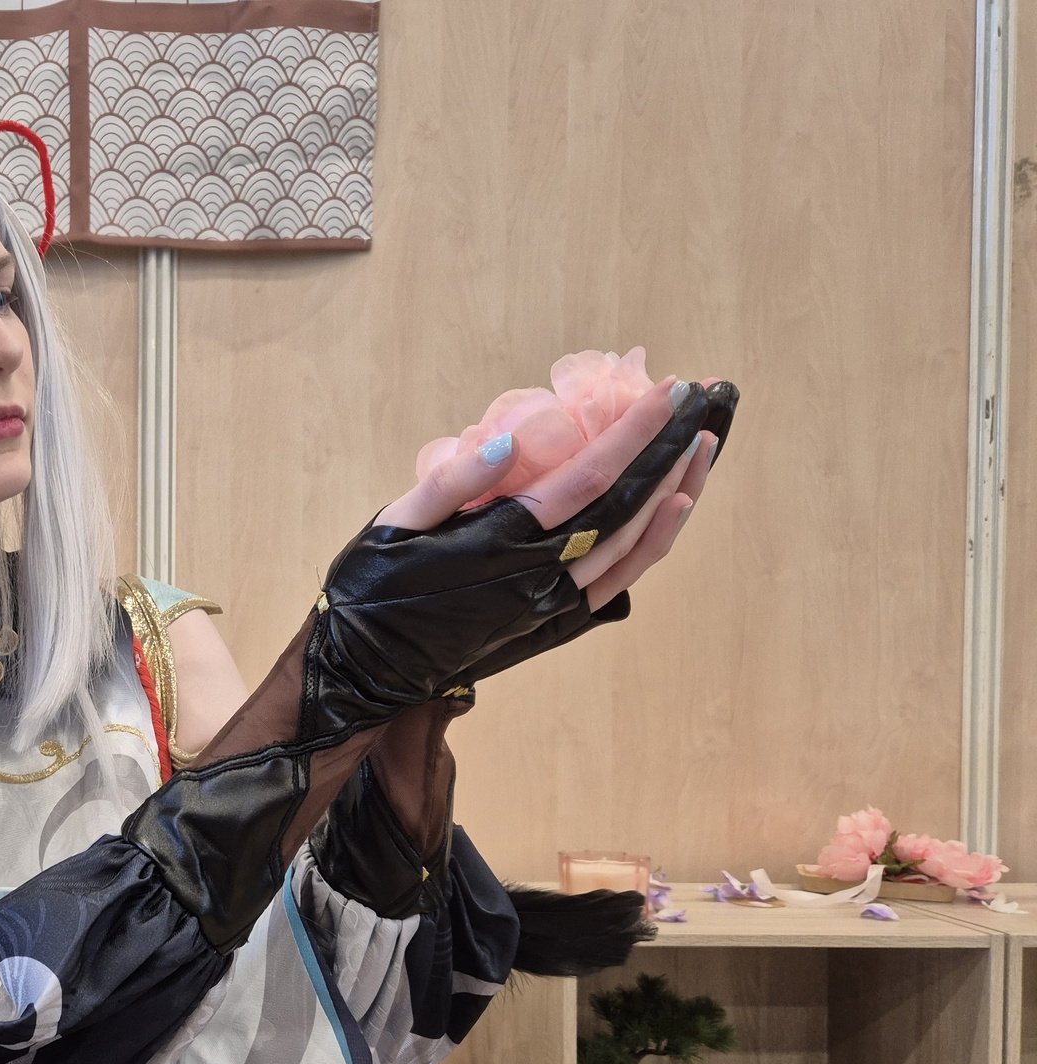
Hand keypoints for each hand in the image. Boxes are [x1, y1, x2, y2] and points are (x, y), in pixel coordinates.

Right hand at [379, 377, 720, 610]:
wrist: (367, 669)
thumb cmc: (372, 587)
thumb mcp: (393, 526)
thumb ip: (450, 483)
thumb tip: (508, 442)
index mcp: (498, 544)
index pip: (586, 479)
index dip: (632, 433)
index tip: (666, 391)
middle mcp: (537, 577)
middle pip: (625, 506)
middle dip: (666, 451)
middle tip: (696, 404)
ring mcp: (551, 604)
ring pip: (633, 543)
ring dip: (672, 491)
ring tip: (700, 445)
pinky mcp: (553, 624)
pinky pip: (619, 580)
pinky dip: (653, 544)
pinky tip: (674, 509)